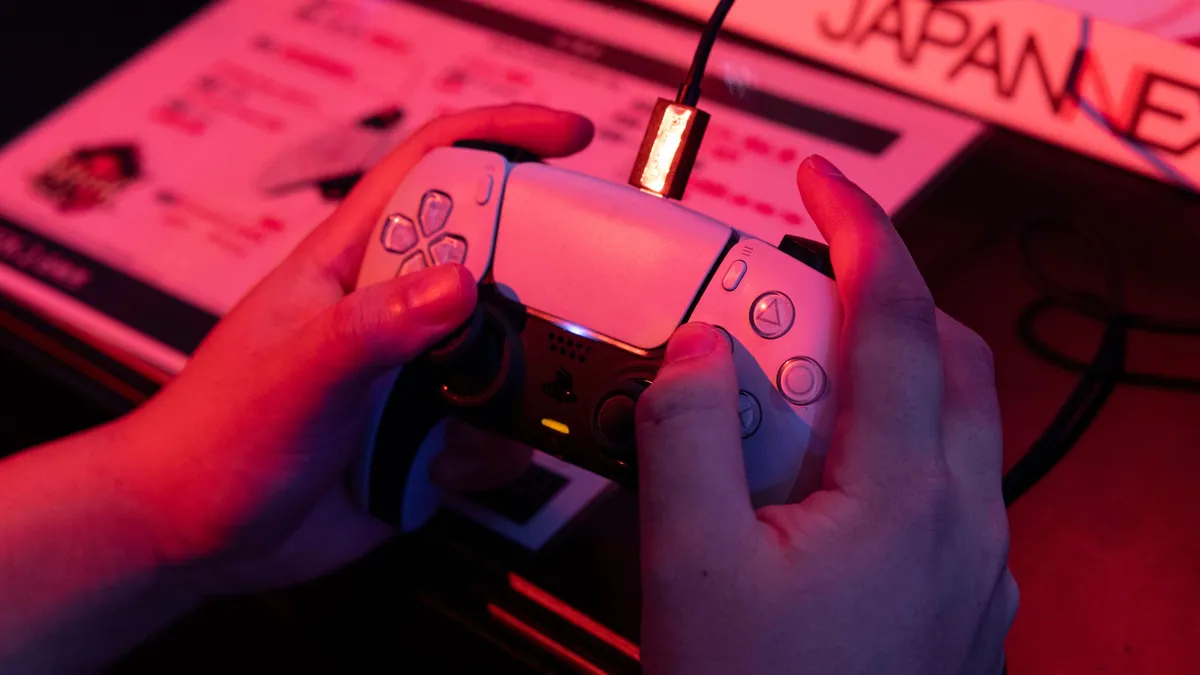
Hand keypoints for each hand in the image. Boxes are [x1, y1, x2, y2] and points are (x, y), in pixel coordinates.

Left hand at [114, 105, 592, 593]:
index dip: (503, 136)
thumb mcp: (301, 369)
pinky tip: (439, 466)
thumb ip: (378, 324)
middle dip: (537, 284)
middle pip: (497, 259)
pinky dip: (488, 451)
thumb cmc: (219, 434)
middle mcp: (397, 308)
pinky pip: (497, 428)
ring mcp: (417, 371)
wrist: (197, 533)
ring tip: (464, 417)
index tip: (571, 137)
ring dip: (510, 388)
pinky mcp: (431, 431)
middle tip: (566, 312)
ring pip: (510, 353)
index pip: (436, 166)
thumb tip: (463, 283)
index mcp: (356, 261)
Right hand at [634, 156, 1015, 673]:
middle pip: (945, 359)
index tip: (823, 181)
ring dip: (875, 380)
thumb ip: (688, 435)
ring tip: (780, 400)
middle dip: (875, 299)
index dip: (862, 227)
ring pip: (947, 425)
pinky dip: (883, 448)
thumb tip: (700, 352)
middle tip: (790, 295)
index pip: (898, 318)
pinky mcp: (959, 603)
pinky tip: (808, 490)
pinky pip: (937, 487)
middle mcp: (964, 524)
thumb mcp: (692, 566)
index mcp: (908, 498)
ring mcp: (973, 569)